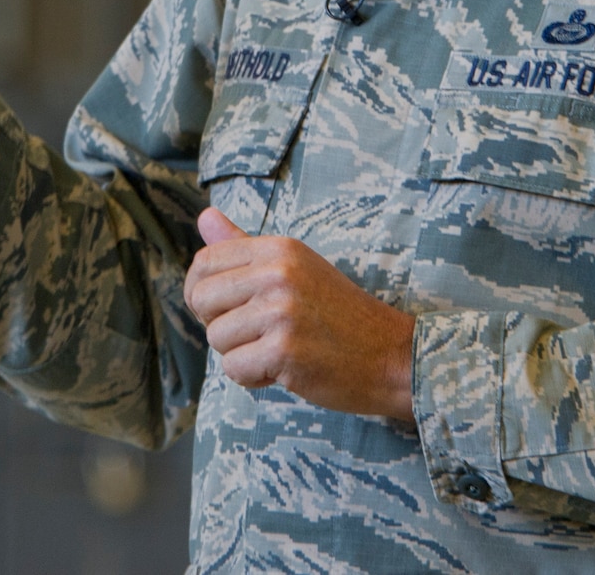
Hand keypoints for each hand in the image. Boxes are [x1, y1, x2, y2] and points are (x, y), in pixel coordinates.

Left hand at [183, 207, 415, 420]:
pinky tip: (286, 369)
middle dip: (222, 325)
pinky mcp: (285, 350)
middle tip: (261, 333)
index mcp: (279, 248)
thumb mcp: (296, 268)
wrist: (393, 356)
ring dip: (241, 354)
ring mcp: (281, 311)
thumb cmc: (340, 315)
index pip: (204, 262)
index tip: (233, 309)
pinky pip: (234, 369)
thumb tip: (204, 216)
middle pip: (201, 300)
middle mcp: (278, 272)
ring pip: (216, 338)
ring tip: (279, 349)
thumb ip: (245, 246)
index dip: (205, 294)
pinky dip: (254, 378)